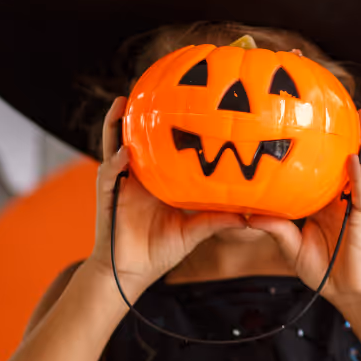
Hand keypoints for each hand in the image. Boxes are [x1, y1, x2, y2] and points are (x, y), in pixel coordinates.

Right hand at [88, 97, 246, 297]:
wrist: (130, 273)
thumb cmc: (159, 251)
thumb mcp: (194, 231)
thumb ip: (218, 220)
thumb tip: (252, 216)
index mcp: (156, 179)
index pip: (160, 146)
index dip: (166, 125)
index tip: (182, 102)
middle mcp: (137, 176)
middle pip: (134, 137)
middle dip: (138, 114)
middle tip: (148, 87)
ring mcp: (119, 183)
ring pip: (114, 147)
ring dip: (117, 126)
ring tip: (123, 103)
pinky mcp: (108, 197)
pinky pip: (108, 176)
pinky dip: (115, 164)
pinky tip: (124, 154)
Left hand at [249, 110, 360, 313]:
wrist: (348, 293)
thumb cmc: (323, 270)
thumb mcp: (290, 246)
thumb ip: (274, 227)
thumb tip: (246, 214)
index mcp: (325, 200)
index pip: (318, 166)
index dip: (315, 145)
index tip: (303, 120)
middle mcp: (341, 197)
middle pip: (343, 158)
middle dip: (344, 131)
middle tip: (341, 105)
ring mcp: (354, 205)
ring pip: (360, 167)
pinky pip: (360, 193)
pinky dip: (356, 174)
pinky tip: (352, 158)